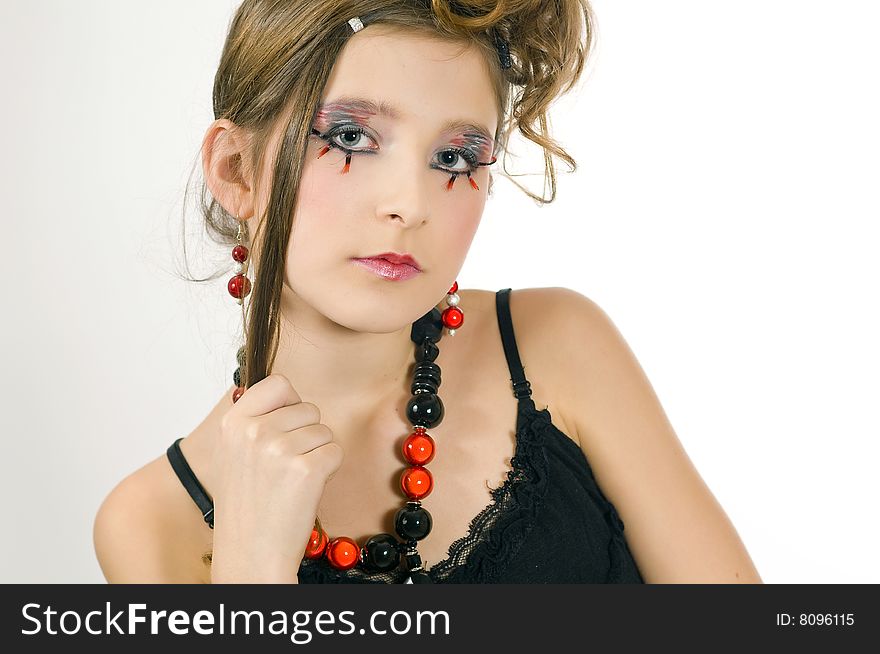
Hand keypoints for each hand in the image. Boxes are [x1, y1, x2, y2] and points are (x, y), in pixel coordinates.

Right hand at [208, 374, 343, 582]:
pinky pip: (335, 452)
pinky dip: (329, 471)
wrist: (250, 555)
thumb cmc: (247, 506)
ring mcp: (280, 449)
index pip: (279, 383)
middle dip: (307, 435)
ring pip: (324, 431)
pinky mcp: (306, 469)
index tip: (285, 426)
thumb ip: (256, 420)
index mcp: (233, 423)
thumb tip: (284, 391)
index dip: (291, 403)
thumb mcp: (234, 453)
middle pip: (308, 408)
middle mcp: (254, 431)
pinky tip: (306, 491)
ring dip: (318, 454)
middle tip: (286, 468)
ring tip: (292, 481)